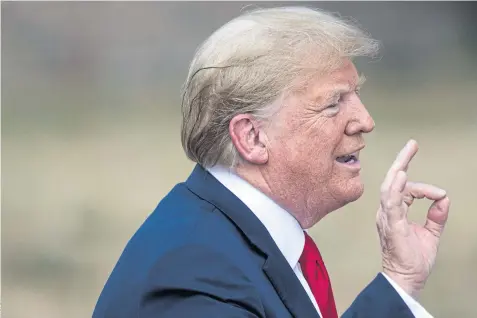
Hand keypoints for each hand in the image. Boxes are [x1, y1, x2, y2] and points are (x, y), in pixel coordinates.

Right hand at [376, 139, 449, 298]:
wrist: (407, 279)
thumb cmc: (413, 260)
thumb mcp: (431, 234)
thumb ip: (436, 216)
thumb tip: (444, 199)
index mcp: (395, 212)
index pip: (406, 189)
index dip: (424, 188)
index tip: (440, 195)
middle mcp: (387, 212)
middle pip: (392, 181)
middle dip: (402, 161)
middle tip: (412, 145)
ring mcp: (387, 217)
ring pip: (390, 187)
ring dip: (399, 169)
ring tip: (407, 152)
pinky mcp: (391, 224)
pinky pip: (391, 202)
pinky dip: (395, 188)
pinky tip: (401, 175)